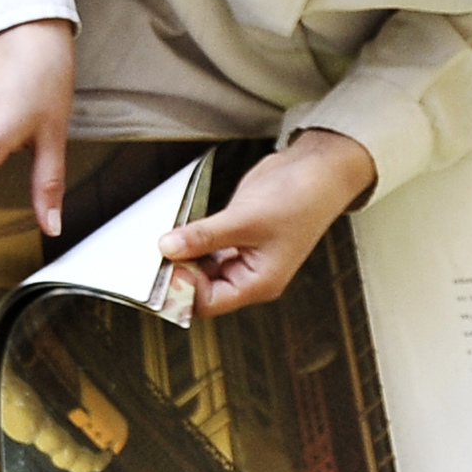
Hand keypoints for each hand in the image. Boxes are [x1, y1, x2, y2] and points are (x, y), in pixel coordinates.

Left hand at [161, 129, 374, 317]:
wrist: (317, 169)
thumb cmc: (300, 200)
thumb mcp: (246, 220)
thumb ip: (204, 237)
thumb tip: (168, 249)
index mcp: (259, 283)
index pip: (208, 302)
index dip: (182, 288)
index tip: (161, 266)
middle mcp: (250, 274)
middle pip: (201, 288)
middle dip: (177, 271)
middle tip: (154, 252)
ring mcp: (242, 255)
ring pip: (200, 266)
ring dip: (181, 255)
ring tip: (164, 239)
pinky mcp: (236, 236)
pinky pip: (204, 246)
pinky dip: (190, 240)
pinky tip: (178, 230)